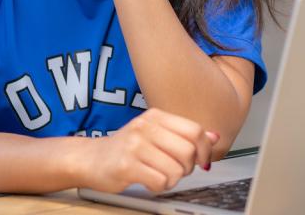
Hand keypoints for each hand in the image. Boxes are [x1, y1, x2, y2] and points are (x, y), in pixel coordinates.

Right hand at [72, 108, 219, 193]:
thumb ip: (183, 135)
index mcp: (156, 116)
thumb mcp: (155, 134)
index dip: (205, 149)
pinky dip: (159, 187)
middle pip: (188, 151)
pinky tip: (149, 181)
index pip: (194, 130)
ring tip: (159, 175)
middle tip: (176, 170)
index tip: (202, 160)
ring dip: (172, 179)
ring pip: (176, 170)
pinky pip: (160, 182)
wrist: (90, 159)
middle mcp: (145, 127)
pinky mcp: (126, 166)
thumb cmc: (126, 148)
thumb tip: (214, 136)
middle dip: (187, 167)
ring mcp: (135, 146)